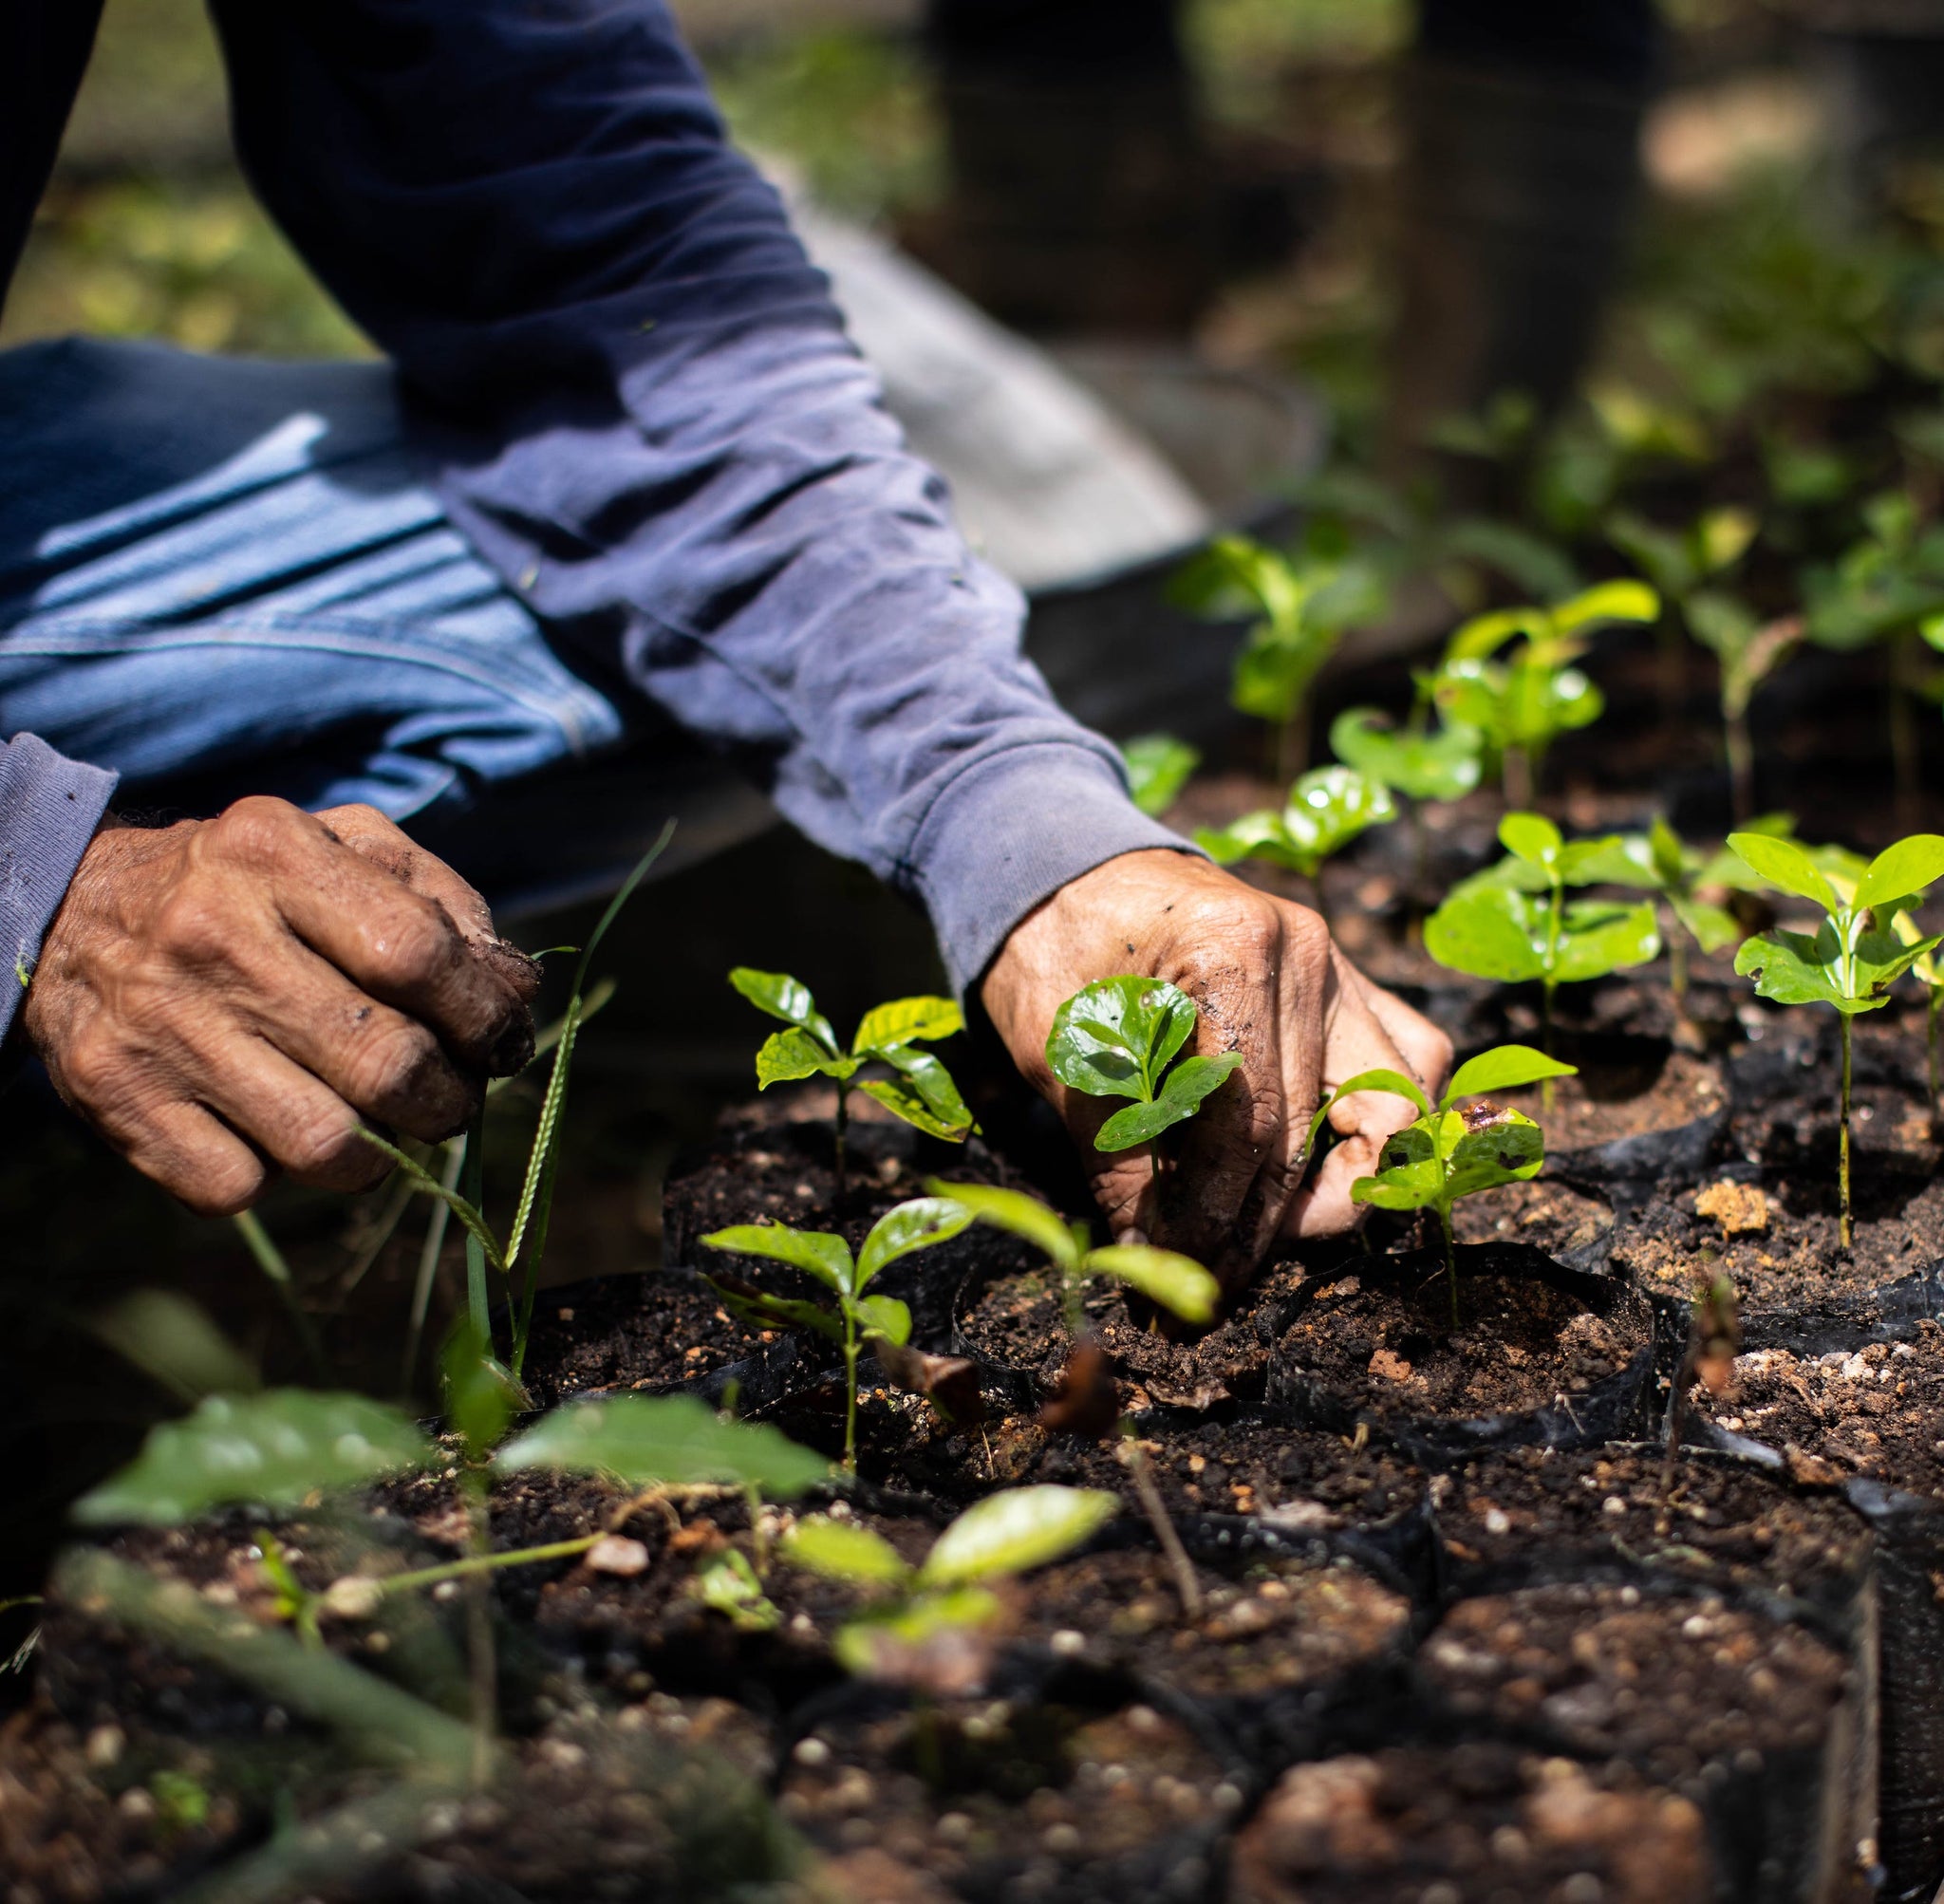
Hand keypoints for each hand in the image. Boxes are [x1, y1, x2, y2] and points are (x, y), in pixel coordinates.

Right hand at [22, 797, 538, 1215]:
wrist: (69, 914)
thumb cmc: (252, 888)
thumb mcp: (341, 848)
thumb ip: (442, 905)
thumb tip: (517, 991)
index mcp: (276, 853)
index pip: (420, 953)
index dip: (483, 1014)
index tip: (501, 1039)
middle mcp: (212, 934)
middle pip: (385, 1064)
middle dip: (449, 1101)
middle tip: (451, 1098)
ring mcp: (160, 1025)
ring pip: (323, 1145)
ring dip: (381, 1157)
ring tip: (383, 1127)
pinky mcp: (119, 1101)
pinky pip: (237, 1187)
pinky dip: (278, 1179)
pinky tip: (280, 1133)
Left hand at [981, 850, 1450, 1285]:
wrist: (1073, 873)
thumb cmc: (1057, 953)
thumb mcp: (1065, 1054)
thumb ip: (1119, 1159)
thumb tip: (1158, 1263)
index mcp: (1228, 952)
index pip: (1247, 1125)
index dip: (1214, 1218)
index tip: (1179, 1277)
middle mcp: (1307, 953)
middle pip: (1317, 1130)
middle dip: (1266, 1229)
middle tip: (1213, 1285)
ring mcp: (1341, 964)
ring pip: (1399, 1102)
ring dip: (1343, 1184)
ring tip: (1269, 1229)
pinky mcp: (1352, 982)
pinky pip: (1409, 1061)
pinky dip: (1380, 1123)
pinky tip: (1320, 1164)